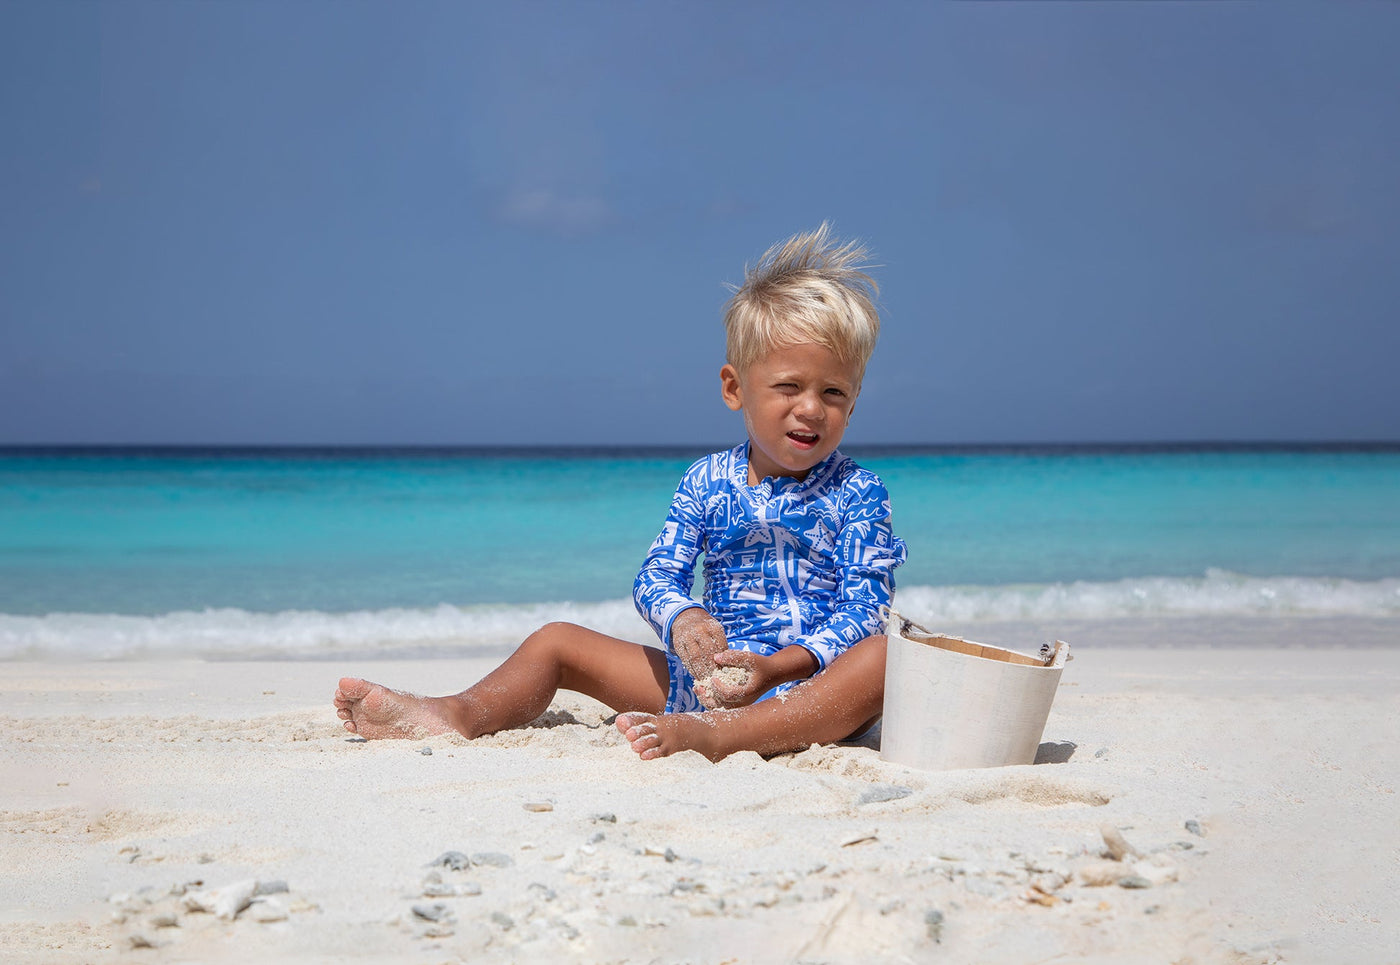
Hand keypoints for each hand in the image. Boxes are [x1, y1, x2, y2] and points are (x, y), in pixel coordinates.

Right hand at [669, 608, 727, 683]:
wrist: (685, 616)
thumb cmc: (705, 627)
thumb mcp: (715, 630)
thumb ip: (721, 644)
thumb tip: (728, 664)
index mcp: (713, 627)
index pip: (720, 647)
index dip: (723, 661)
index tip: (726, 671)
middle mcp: (700, 630)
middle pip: (708, 653)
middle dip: (713, 668)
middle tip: (717, 679)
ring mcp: (688, 636)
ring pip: (695, 657)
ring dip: (702, 671)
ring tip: (707, 680)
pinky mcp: (679, 643)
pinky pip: (686, 659)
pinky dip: (692, 670)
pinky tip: (697, 676)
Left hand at [701, 646, 820, 709]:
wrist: (772, 673)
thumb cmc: (761, 664)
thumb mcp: (751, 658)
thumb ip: (734, 656)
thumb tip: (715, 657)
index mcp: (748, 693)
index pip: (729, 695)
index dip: (718, 687)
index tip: (712, 677)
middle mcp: (744, 702)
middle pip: (721, 707)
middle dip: (707, 698)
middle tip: (697, 688)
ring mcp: (740, 705)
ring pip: (719, 709)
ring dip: (706, 700)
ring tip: (697, 689)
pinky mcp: (737, 704)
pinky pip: (721, 706)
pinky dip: (711, 700)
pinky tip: (704, 690)